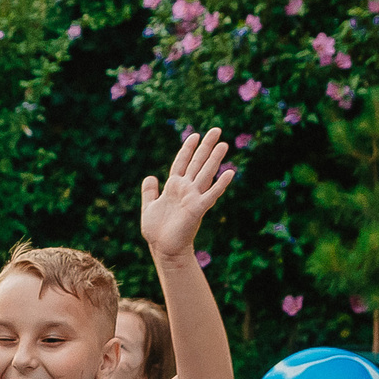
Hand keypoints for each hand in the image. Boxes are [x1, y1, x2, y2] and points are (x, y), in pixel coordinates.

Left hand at [140, 128, 234, 259]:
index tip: (195, 135)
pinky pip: (211, 194)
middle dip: (206, 147)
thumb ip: (149, 191)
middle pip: (197, 163)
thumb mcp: (148, 207)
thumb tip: (151, 176)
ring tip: (224, 144)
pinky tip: (231, 172)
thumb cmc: (157, 231)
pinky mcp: (198, 209)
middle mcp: (186, 189)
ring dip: (215, 159)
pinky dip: (221, 184)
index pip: (182, 162)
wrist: (163, 248)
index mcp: (173, 187)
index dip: (187, 149)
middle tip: (217, 130)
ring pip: (206, 174)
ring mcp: (193, 197)